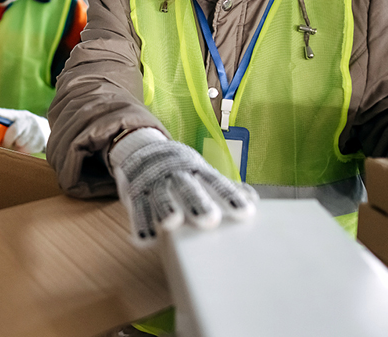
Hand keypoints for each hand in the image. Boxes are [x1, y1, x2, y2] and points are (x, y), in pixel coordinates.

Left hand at [0, 106, 49, 153]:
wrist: (45, 129)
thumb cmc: (24, 128)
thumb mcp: (17, 123)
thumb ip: (6, 128)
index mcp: (19, 115)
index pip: (7, 113)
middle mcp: (28, 119)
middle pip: (14, 131)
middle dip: (8, 140)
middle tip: (6, 144)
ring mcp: (36, 128)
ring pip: (21, 143)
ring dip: (17, 146)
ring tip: (20, 142)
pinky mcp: (41, 138)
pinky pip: (28, 149)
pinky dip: (25, 150)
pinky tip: (27, 145)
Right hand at [109, 127, 257, 245]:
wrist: (142, 148)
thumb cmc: (179, 167)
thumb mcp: (201, 171)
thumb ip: (223, 186)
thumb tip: (253, 198)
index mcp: (196, 169)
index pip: (215, 182)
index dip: (229, 197)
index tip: (245, 212)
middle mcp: (176, 174)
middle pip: (187, 187)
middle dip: (197, 203)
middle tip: (209, 219)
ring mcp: (154, 181)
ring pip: (161, 195)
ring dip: (166, 207)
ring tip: (172, 222)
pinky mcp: (135, 191)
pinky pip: (138, 207)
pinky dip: (141, 222)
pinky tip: (147, 239)